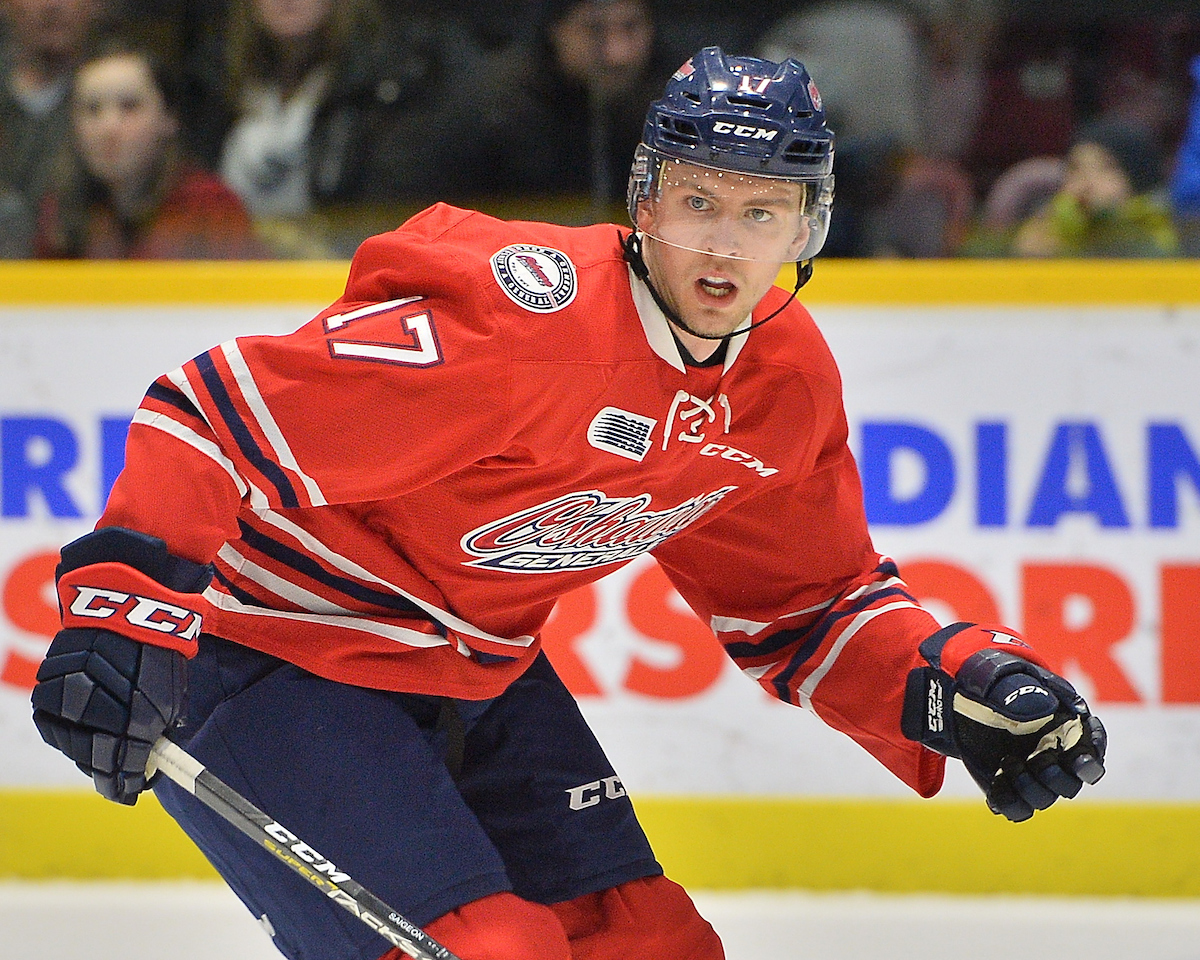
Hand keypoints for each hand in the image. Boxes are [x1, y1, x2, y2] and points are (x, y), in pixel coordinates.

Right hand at [32, 627, 186, 803]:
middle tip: (117, 775)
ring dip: (85, 751)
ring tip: (100, 747)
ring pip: (71, 747)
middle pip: (94, 764)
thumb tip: (151, 756)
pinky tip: (81, 727)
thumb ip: (158, 733)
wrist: (124, 614)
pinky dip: (67, 729)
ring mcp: (67, 709)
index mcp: (132, 727)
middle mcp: (96, 723)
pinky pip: (54, 725)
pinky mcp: (47, 694)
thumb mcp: (171, 700)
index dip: (129, 786)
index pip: (125, 774)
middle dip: (108, 771)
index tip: (132, 791)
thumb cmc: (156, 656)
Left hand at [904, 649, 1105, 820]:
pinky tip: (996, 783)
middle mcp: (1053, 755)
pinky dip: (1007, 802)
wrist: (964, 697)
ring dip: (1029, 789)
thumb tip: (1042, 709)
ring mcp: (1031, 774)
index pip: (1093, 750)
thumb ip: (1025, 691)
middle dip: (1054, 777)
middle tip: (1034, 759)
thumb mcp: (1007, 679)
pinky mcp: (1009, 787)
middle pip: (1071, 785)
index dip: (1090, 761)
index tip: (1077, 761)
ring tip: (1009, 764)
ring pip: (1044, 799)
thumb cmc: (994, 683)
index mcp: (1065, 726)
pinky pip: (1017, 809)